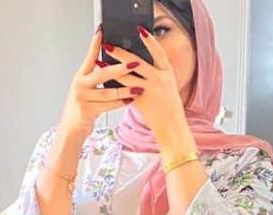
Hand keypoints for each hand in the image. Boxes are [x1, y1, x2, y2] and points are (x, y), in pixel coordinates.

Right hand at [58, 27, 146, 138]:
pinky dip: (120, 103)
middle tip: (134, 62)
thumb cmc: (83, 107)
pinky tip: (131, 99)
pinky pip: (107, 106)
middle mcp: (80, 84)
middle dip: (120, 68)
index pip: (90, 57)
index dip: (95, 44)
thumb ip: (97, 77)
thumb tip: (116, 66)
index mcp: (81, 76)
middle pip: (102, 73)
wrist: (71, 128)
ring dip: (125, 89)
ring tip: (138, 87)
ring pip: (107, 92)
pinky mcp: (87, 111)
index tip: (102, 31)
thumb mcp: (87, 89)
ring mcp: (83, 97)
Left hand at [102, 27, 188, 143]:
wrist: (172, 126)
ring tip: (100, 62)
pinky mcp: (141, 102)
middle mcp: (159, 79)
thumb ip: (155, 73)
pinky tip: (104, 81)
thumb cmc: (169, 106)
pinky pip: (124, 92)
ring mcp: (149, 91)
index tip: (140, 30)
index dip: (149, 41)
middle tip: (108, 45)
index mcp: (167, 72)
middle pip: (137, 63)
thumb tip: (137, 63)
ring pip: (127, 78)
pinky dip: (114, 86)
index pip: (158, 52)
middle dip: (120, 53)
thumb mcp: (167, 84)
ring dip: (111, 69)